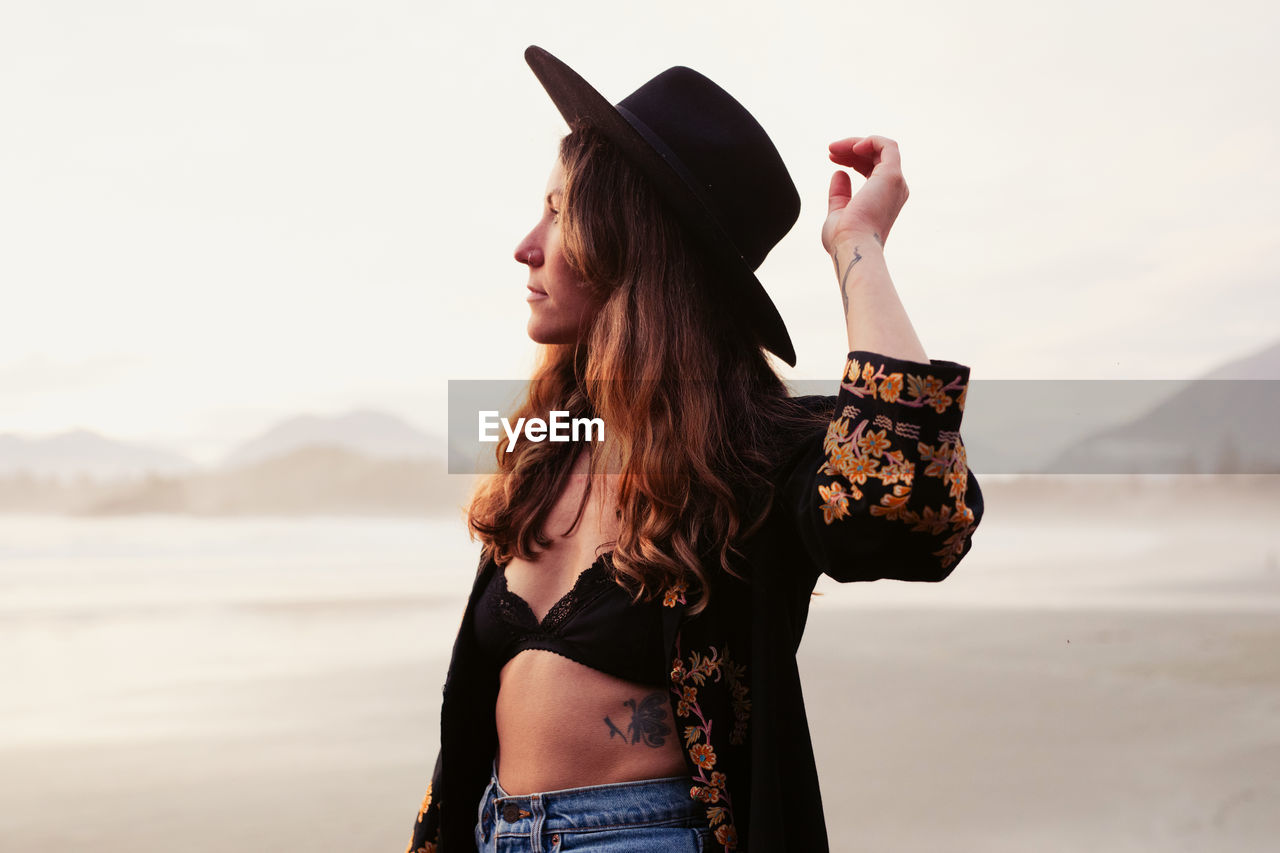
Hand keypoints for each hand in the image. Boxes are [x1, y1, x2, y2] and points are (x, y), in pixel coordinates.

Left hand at [822, 135, 908, 254]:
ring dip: (856, 143)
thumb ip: (840, 194)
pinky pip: (887, 146)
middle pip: (875, 157)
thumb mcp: (837, 212)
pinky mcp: (892, 175)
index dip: (851, 159)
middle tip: (830, 151)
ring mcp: (895, 182)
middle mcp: (894, 190)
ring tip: (833, 148)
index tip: (831, 158)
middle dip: (851, 149)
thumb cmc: (844, 238)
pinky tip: (852, 147)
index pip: (871, 169)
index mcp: (884, 199)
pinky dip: (870, 140)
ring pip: (881, 148)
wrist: (853, 246)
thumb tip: (839, 174)